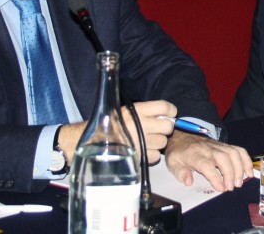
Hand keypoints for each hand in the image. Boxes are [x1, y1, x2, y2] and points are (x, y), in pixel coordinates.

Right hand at [56, 99, 175, 164]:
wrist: (92, 142)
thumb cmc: (110, 125)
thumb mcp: (125, 111)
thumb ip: (145, 112)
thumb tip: (166, 114)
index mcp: (137, 110)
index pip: (165, 107)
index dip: (170, 111)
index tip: (169, 114)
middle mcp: (140, 124)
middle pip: (168, 126)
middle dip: (164, 129)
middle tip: (156, 130)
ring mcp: (140, 141)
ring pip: (163, 142)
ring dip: (157, 143)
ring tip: (145, 141)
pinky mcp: (139, 156)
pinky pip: (156, 156)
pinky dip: (151, 155)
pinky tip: (142, 151)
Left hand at [164, 130, 253, 191]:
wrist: (181, 135)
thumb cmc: (178, 152)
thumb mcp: (172, 163)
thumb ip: (180, 173)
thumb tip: (189, 182)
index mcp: (193, 154)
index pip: (206, 164)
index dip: (215, 176)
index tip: (221, 188)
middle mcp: (208, 148)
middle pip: (223, 157)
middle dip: (230, 173)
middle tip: (232, 187)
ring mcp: (218, 145)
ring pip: (232, 153)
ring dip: (239, 168)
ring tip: (239, 182)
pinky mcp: (225, 145)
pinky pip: (238, 149)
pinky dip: (246, 160)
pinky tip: (249, 172)